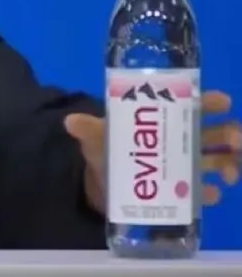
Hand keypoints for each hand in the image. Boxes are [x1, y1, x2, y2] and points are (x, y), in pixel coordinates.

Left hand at [64, 90, 240, 213]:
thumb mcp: (97, 138)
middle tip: (235, 138)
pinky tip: (210, 194)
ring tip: (227, 172)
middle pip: (214, 134)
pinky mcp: (183, 191)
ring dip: (228, 163)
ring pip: (219, 160)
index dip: (209, 101)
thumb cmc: (107, 151)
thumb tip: (69, 122)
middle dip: (229, 134)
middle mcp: (181, 141)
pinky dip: (208, 193)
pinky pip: (203, 192)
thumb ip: (88, 129)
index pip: (191, 105)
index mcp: (163, 121)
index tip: (222, 100)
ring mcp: (186, 166)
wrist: (104, 184)